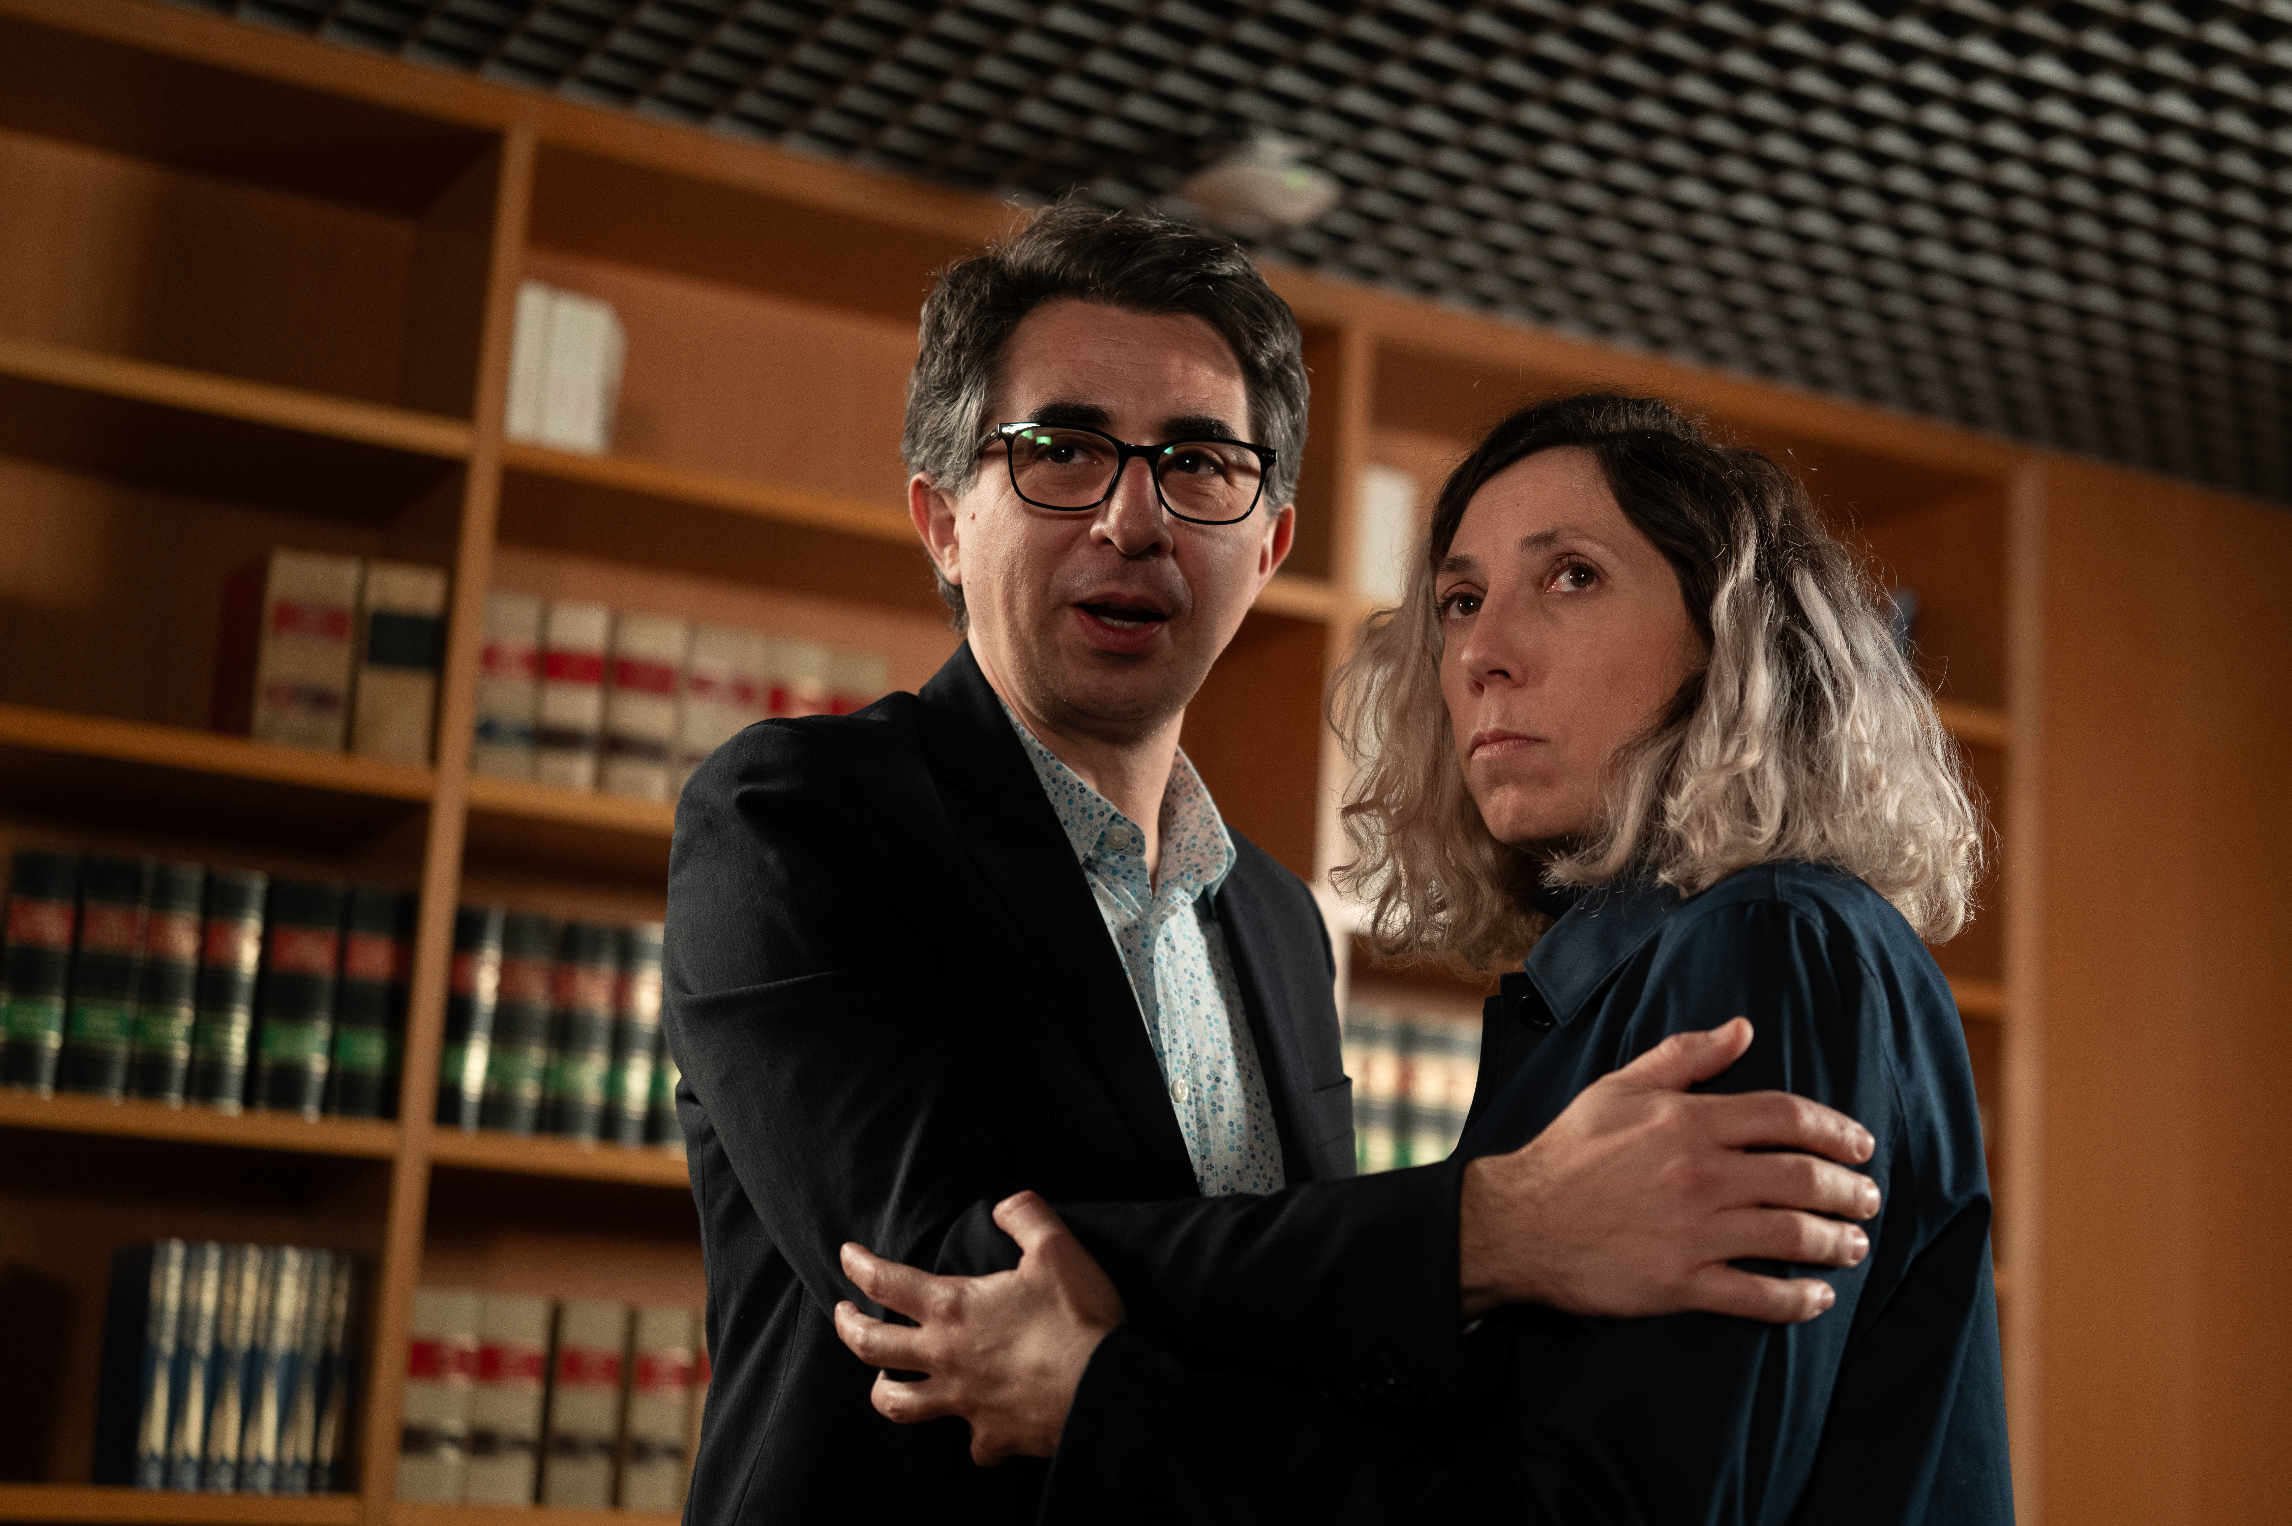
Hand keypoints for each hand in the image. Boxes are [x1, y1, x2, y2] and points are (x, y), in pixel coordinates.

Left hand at [832, 1190, 1126, 1464]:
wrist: (1105, 1389)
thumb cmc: (1078, 1319)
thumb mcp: (1056, 1248)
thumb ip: (1026, 1215)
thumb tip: (1005, 1205)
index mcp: (954, 1308)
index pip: (887, 1282)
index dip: (860, 1265)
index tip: (847, 1256)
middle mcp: (946, 1357)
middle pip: (871, 1346)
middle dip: (847, 1326)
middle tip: (842, 1312)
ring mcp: (963, 1401)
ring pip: (899, 1403)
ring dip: (882, 1389)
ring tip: (881, 1379)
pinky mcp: (991, 1436)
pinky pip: (970, 1442)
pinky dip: (970, 1434)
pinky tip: (976, 1428)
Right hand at [1459, 1017, 1880, 1322]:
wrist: (1517, 1222)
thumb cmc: (1568, 1151)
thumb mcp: (1620, 1087)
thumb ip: (1685, 1057)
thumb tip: (1743, 1029)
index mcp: (1688, 1121)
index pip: (1786, 1117)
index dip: (1836, 1131)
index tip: (1860, 1146)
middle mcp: (1700, 1174)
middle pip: (1803, 1179)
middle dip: (1850, 1191)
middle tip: (1867, 1200)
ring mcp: (1693, 1232)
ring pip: (1792, 1237)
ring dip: (1837, 1242)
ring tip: (1854, 1245)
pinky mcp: (1680, 1283)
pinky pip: (1758, 1295)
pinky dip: (1798, 1299)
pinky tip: (1817, 1297)